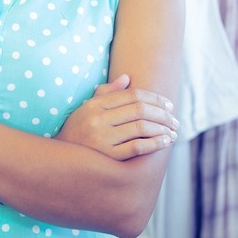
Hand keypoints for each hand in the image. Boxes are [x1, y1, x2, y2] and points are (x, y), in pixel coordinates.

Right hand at [56, 74, 178, 160]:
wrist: (62, 160)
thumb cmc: (77, 131)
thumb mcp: (87, 108)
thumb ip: (106, 92)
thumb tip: (127, 78)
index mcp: (95, 104)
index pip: (132, 95)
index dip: (155, 98)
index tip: (168, 105)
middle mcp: (98, 119)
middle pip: (140, 110)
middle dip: (163, 114)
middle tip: (175, 120)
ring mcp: (102, 138)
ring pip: (141, 127)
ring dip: (163, 129)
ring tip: (173, 132)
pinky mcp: (108, 157)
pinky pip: (137, 147)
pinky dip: (155, 143)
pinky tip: (165, 142)